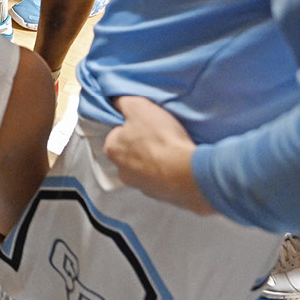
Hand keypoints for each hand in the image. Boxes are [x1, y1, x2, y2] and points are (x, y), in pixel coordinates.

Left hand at [105, 97, 212, 214]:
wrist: (188, 174)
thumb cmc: (160, 138)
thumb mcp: (138, 107)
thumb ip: (123, 102)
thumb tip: (116, 102)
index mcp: (112, 150)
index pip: (117, 134)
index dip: (131, 127)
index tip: (146, 124)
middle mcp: (122, 172)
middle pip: (130, 154)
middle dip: (143, 146)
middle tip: (160, 137)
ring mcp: (142, 187)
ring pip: (146, 169)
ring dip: (157, 162)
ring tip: (172, 151)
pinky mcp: (162, 197)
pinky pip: (163, 182)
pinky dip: (169, 174)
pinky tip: (179, 165)